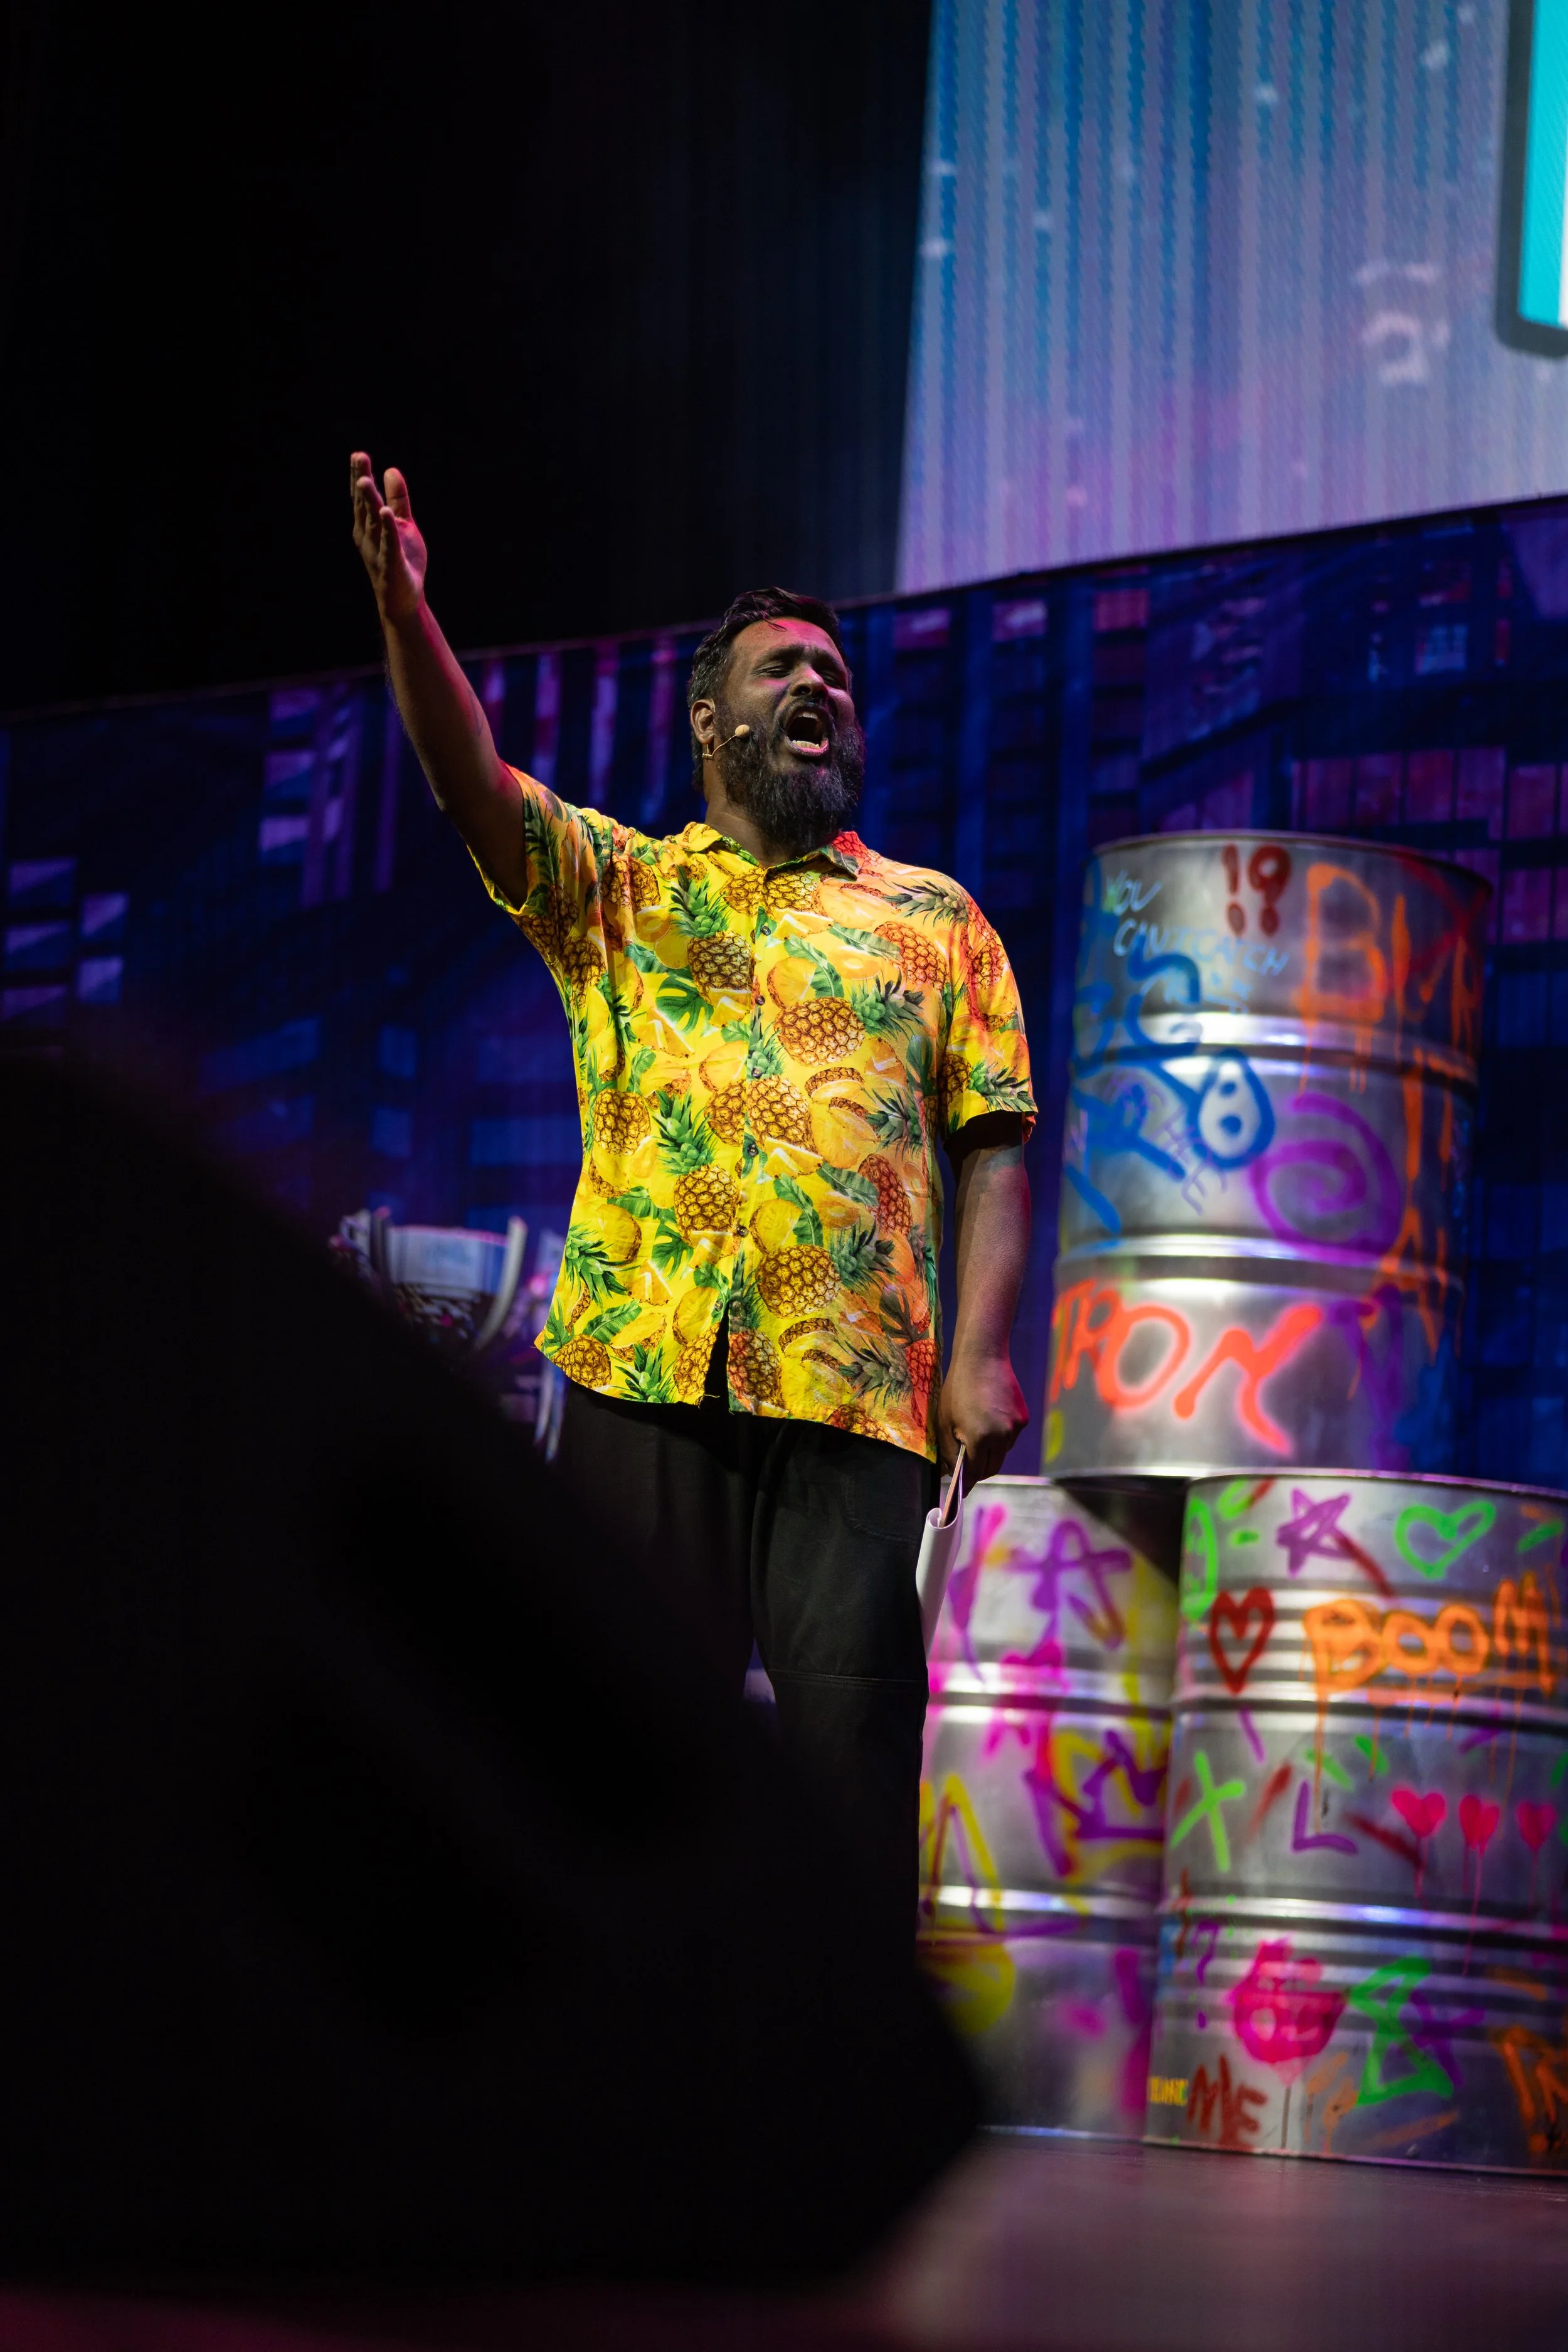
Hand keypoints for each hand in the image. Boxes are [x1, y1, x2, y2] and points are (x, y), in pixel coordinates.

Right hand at [351, 451, 426, 627]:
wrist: (404, 600)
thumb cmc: (401, 561)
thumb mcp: (402, 525)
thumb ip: (398, 499)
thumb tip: (391, 470)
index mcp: (368, 526)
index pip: (362, 498)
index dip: (359, 476)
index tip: (358, 455)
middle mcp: (368, 537)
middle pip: (364, 505)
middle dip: (361, 482)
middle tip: (358, 457)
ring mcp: (378, 551)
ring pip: (373, 523)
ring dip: (369, 502)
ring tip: (365, 481)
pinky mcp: (391, 565)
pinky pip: (389, 545)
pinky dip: (388, 529)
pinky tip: (386, 513)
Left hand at [939, 1348, 1027, 1483]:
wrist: (982, 1358)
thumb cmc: (958, 1389)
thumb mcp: (945, 1422)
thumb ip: (949, 1451)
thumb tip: (951, 1473)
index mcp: (982, 1439)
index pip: (976, 1472)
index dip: (968, 1482)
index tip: (962, 1491)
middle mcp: (1003, 1437)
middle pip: (993, 1467)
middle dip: (980, 1471)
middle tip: (967, 1468)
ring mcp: (1016, 1428)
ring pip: (1003, 1453)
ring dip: (991, 1454)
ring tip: (977, 1439)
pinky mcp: (1023, 1418)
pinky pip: (1010, 1438)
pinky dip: (1000, 1438)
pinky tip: (988, 1422)